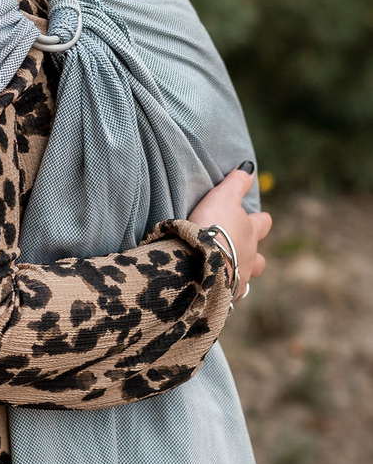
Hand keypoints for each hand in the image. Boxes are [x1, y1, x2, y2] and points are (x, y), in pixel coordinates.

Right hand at [188, 164, 271, 299]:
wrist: (200, 263)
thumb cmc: (212, 226)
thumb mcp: (223, 197)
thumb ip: (237, 183)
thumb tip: (250, 167)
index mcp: (250, 232)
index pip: (262, 223)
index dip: (259, 220)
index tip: (255, 217)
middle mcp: (250, 256)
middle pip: (260, 257)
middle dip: (253, 251)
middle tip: (240, 247)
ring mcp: (240, 278)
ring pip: (247, 277)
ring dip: (240, 272)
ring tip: (228, 270)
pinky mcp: (226, 296)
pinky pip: (229, 295)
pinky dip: (224, 291)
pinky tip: (215, 289)